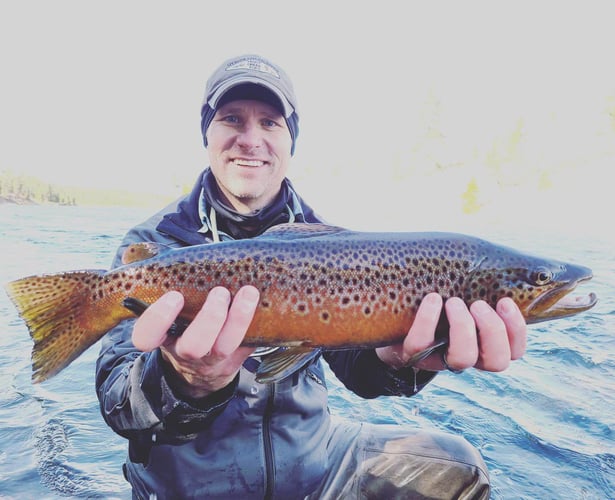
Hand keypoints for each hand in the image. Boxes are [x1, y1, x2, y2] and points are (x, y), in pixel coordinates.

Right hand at [132, 286, 259, 397]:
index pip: (146, 337)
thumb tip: (131, 253)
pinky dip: (257, 323)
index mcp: (163, 337)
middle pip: (194, 345)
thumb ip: (154, 279)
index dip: (158, 319)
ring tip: (248, 292)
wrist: (204, 365)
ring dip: (238, 319)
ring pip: (225, 347)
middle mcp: (186, 351)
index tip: (174, 295)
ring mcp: (213, 358)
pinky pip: (250, 345)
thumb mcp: (165, 306)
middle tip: (219, 292)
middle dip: (209, 319)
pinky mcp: (238, 357)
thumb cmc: (181, 319)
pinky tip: (263, 300)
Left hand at [376, 293, 526, 371]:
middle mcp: (465, 354)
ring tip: (454, 302)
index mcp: (483, 341)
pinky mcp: (411, 354)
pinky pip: (421, 344)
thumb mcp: (459, 287)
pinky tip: (431, 299)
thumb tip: (503, 261)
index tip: (505, 301)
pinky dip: (428, 320)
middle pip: (497, 361)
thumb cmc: (432, 296)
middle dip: (493, 330)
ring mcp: (438, 357)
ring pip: (463, 359)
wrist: (387, 314)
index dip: (517, 330)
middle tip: (478, 304)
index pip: (514, 350)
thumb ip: (481, 282)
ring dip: (464, 328)